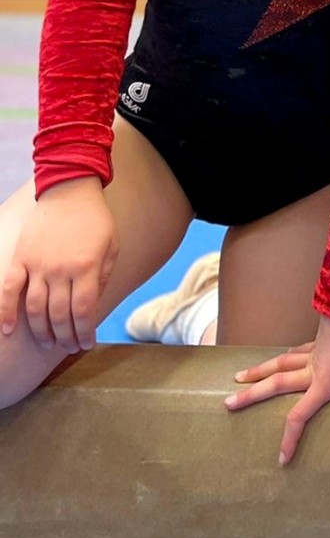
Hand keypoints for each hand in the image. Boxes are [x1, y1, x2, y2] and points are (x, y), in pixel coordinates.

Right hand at [0, 176, 116, 352]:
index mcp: (87, 267)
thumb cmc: (95, 220)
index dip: (84, 332)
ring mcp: (37, 265)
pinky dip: (6, 312)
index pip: (83, 311)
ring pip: (34, 308)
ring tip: (48, 343)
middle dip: (64, 336)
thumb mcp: (112, 246)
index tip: (86, 343)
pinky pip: (9, 290)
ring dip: (41, 330)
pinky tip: (10, 330)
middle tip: (68, 347)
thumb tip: (94, 305)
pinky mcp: (20, 259)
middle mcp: (60, 269)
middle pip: (58, 314)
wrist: (70, 190)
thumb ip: (104, 276)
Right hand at [225, 314, 329, 464]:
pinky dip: (279, 358)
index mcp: (322, 382)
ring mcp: (309, 354)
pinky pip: (291, 352)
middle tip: (227, 405)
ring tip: (237, 378)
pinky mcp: (313, 342)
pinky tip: (273, 359)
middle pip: (275, 386)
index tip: (281, 457)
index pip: (301, 415)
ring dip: (258, 373)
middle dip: (251, 397)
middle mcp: (310, 370)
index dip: (290, 437)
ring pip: (277, 366)